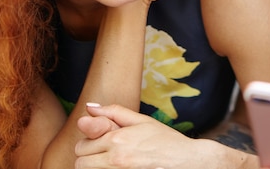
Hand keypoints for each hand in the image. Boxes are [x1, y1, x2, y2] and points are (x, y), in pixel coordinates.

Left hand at [75, 103, 217, 168]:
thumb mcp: (142, 121)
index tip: (103, 144)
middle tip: (108, 155)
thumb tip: (89, 107)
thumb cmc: (166, 141)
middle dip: (90, 158)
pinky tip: (121, 167)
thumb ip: (113, 112)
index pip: (81, 146)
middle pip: (81, 163)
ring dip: (97, 167)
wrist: (188, 161)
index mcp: (117, 139)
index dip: (90, 144)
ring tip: (115, 163)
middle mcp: (116, 158)